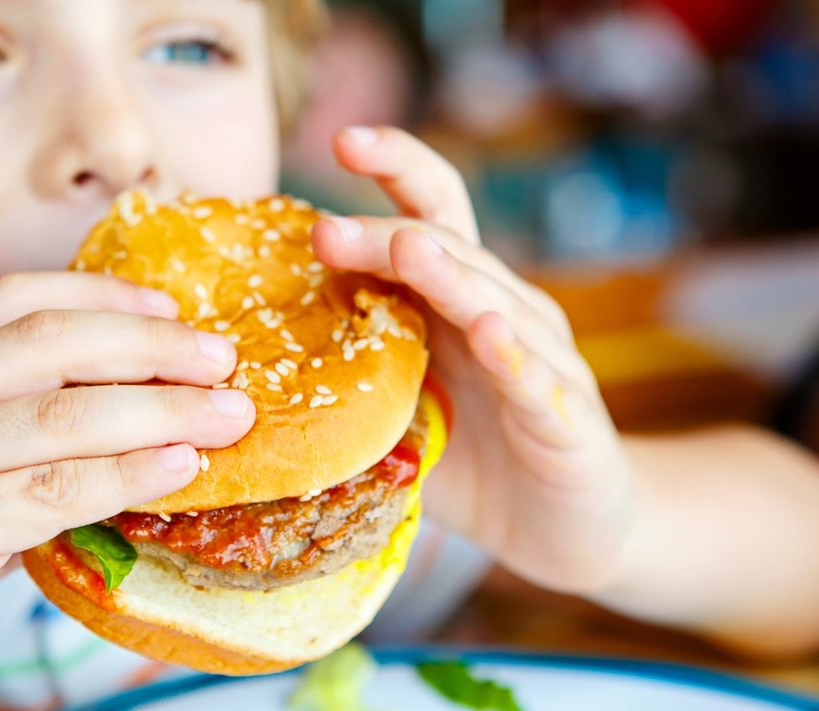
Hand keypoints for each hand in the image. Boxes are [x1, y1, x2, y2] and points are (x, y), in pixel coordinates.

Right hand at [0, 272, 255, 708]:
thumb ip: (15, 441)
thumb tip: (134, 424)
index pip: (13, 299)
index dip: (103, 294)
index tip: (172, 310)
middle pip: (51, 342)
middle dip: (151, 346)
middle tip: (225, 360)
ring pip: (63, 415)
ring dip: (162, 410)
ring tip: (230, 415)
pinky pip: (53, 489)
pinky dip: (127, 474)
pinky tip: (179, 468)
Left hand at [312, 126, 633, 593]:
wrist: (567, 529)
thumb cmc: (476, 460)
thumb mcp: (402, 411)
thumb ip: (353, 375)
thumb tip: (251, 361)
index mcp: (459, 303)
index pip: (430, 215)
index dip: (396, 169)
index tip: (340, 140)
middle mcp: (505, 315)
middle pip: (448, 252)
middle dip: (386, 235)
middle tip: (325, 230)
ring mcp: (541, 362)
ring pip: (495, 303)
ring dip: (448, 276)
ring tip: (406, 250)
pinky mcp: (567, 418)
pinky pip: (537, 381)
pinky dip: (514, 356)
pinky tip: (487, 333)